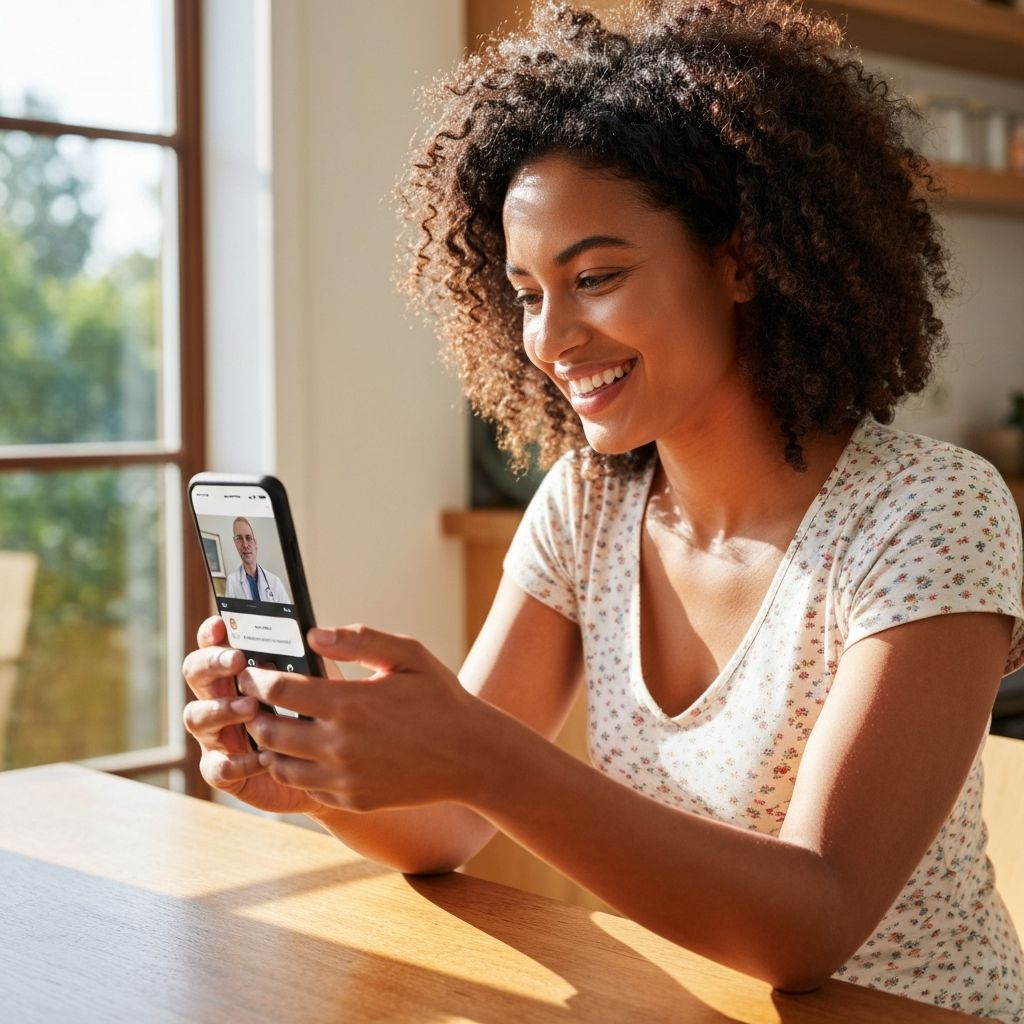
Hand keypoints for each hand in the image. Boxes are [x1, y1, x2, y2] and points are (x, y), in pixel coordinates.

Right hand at [181, 616, 322, 813]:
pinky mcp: (224, 771)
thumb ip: (309, 662)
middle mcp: (220, 698)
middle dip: (212, 663)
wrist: (330, 768)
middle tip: (238, 660)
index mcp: (239, 672)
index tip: (221, 624)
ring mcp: (217, 735)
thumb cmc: (318, 716)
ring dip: (221, 708)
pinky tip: (265, 757)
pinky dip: (239, 761)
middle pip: (195, 673)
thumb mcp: (319, 683)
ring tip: (251, 707)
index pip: (215, 644)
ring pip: (196, 716)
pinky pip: (217, 766)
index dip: (212, 633)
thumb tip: (313, 636)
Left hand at [236, 625, 497, 812]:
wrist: (471, 755)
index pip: (279, 690)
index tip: (251, 672)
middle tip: (254, 700)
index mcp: (350, 703)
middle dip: (255, 712)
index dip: (257, 679)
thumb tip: (314, 634)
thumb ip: (360, 639)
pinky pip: (306, 786)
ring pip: (280, 764)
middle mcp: (341, 745)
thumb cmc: (440, 698)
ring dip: (270, 744)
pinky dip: (297, 768)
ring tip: (275, 726)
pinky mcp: (352, 800)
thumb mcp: (408, 655)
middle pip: (270, 730)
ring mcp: (345, 778)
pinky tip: (304, 752)